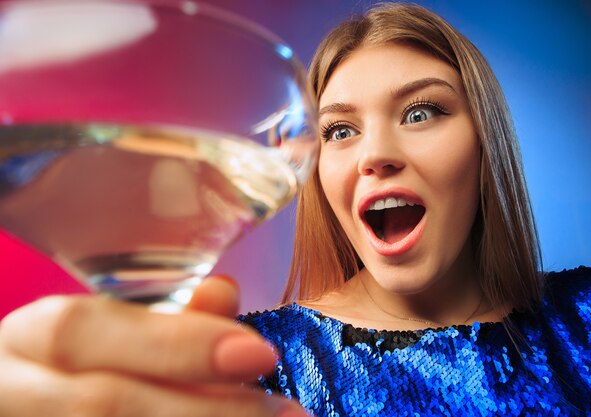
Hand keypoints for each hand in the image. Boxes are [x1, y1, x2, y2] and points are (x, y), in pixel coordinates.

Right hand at [0, 276, 307, 416]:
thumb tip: (225, 294)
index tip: (260, 353)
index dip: (175, 344)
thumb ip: (158, 323)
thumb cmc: (63, 374)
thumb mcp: (94, 341)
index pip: (83, 332)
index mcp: (24, 342)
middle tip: (289, 414)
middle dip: (205, 409)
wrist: (25, 405)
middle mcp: (9, 390)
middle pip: (101, 403)